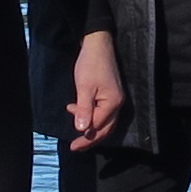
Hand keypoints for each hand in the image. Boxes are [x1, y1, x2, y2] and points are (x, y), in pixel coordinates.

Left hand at [67, 30, 125, 149]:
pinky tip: (76, 111)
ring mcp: (115, 99)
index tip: (73, 146)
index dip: (86, 137)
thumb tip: (82, 130)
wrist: (97, 44)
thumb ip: (83, 109)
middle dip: (90, 138)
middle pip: (105, 128)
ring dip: (90, 129)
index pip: (99, 126)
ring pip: (104, 121)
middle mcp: (117, 103)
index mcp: (113, 103)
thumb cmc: (90, 64)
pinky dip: (90, 116)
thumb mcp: (84, 87)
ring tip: (75, 135)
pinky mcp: (110, 94)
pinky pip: (102, 112)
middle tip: (75, 147)